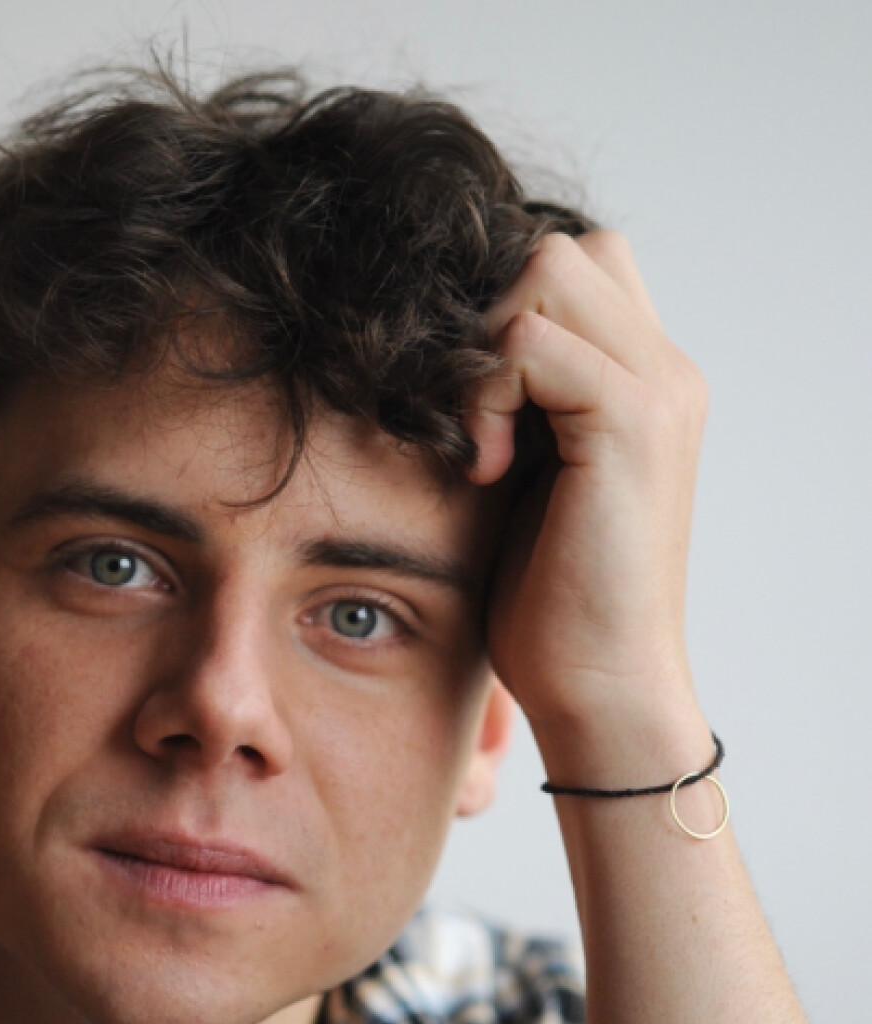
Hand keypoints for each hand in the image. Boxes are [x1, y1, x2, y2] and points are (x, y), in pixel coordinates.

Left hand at [465, 231, 708, 734]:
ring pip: (545, 271)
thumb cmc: (551, 597)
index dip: (500, 314)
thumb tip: (449, 353)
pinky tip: (486, 470)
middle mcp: (664, 369)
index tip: (469, 408)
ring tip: (480, 444)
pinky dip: (486, 397)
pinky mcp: (631, 422)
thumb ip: (519, 406)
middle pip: (557, 249)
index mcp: (643, 379)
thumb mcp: (527, 479)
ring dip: (483, 354)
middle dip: (487, 321)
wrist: (599, 683)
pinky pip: (531, 342)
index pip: (572, 267)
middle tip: (471, 418)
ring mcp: (658, 389)